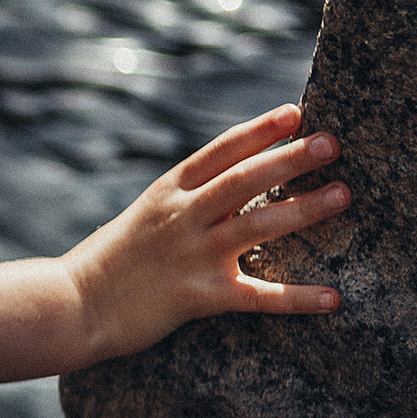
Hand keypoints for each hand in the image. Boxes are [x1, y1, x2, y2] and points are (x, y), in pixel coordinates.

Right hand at [62, 103, 348, 363]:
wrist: (73, 304)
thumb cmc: (111, 261)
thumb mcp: (144, 215)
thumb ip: (185, 199)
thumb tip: (231, 184)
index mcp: (168, 192)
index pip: (220, 151)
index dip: (259, 131)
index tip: (295, 113)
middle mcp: (181, 216)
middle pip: (243, 179)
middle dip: (289, 158)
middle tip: (331, 142)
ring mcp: (191, 254)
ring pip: (257, 225)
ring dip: (304, 208)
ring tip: (343, 194)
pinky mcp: (199, 295)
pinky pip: (258, 296)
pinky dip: (298, 298)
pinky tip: (333, 298)